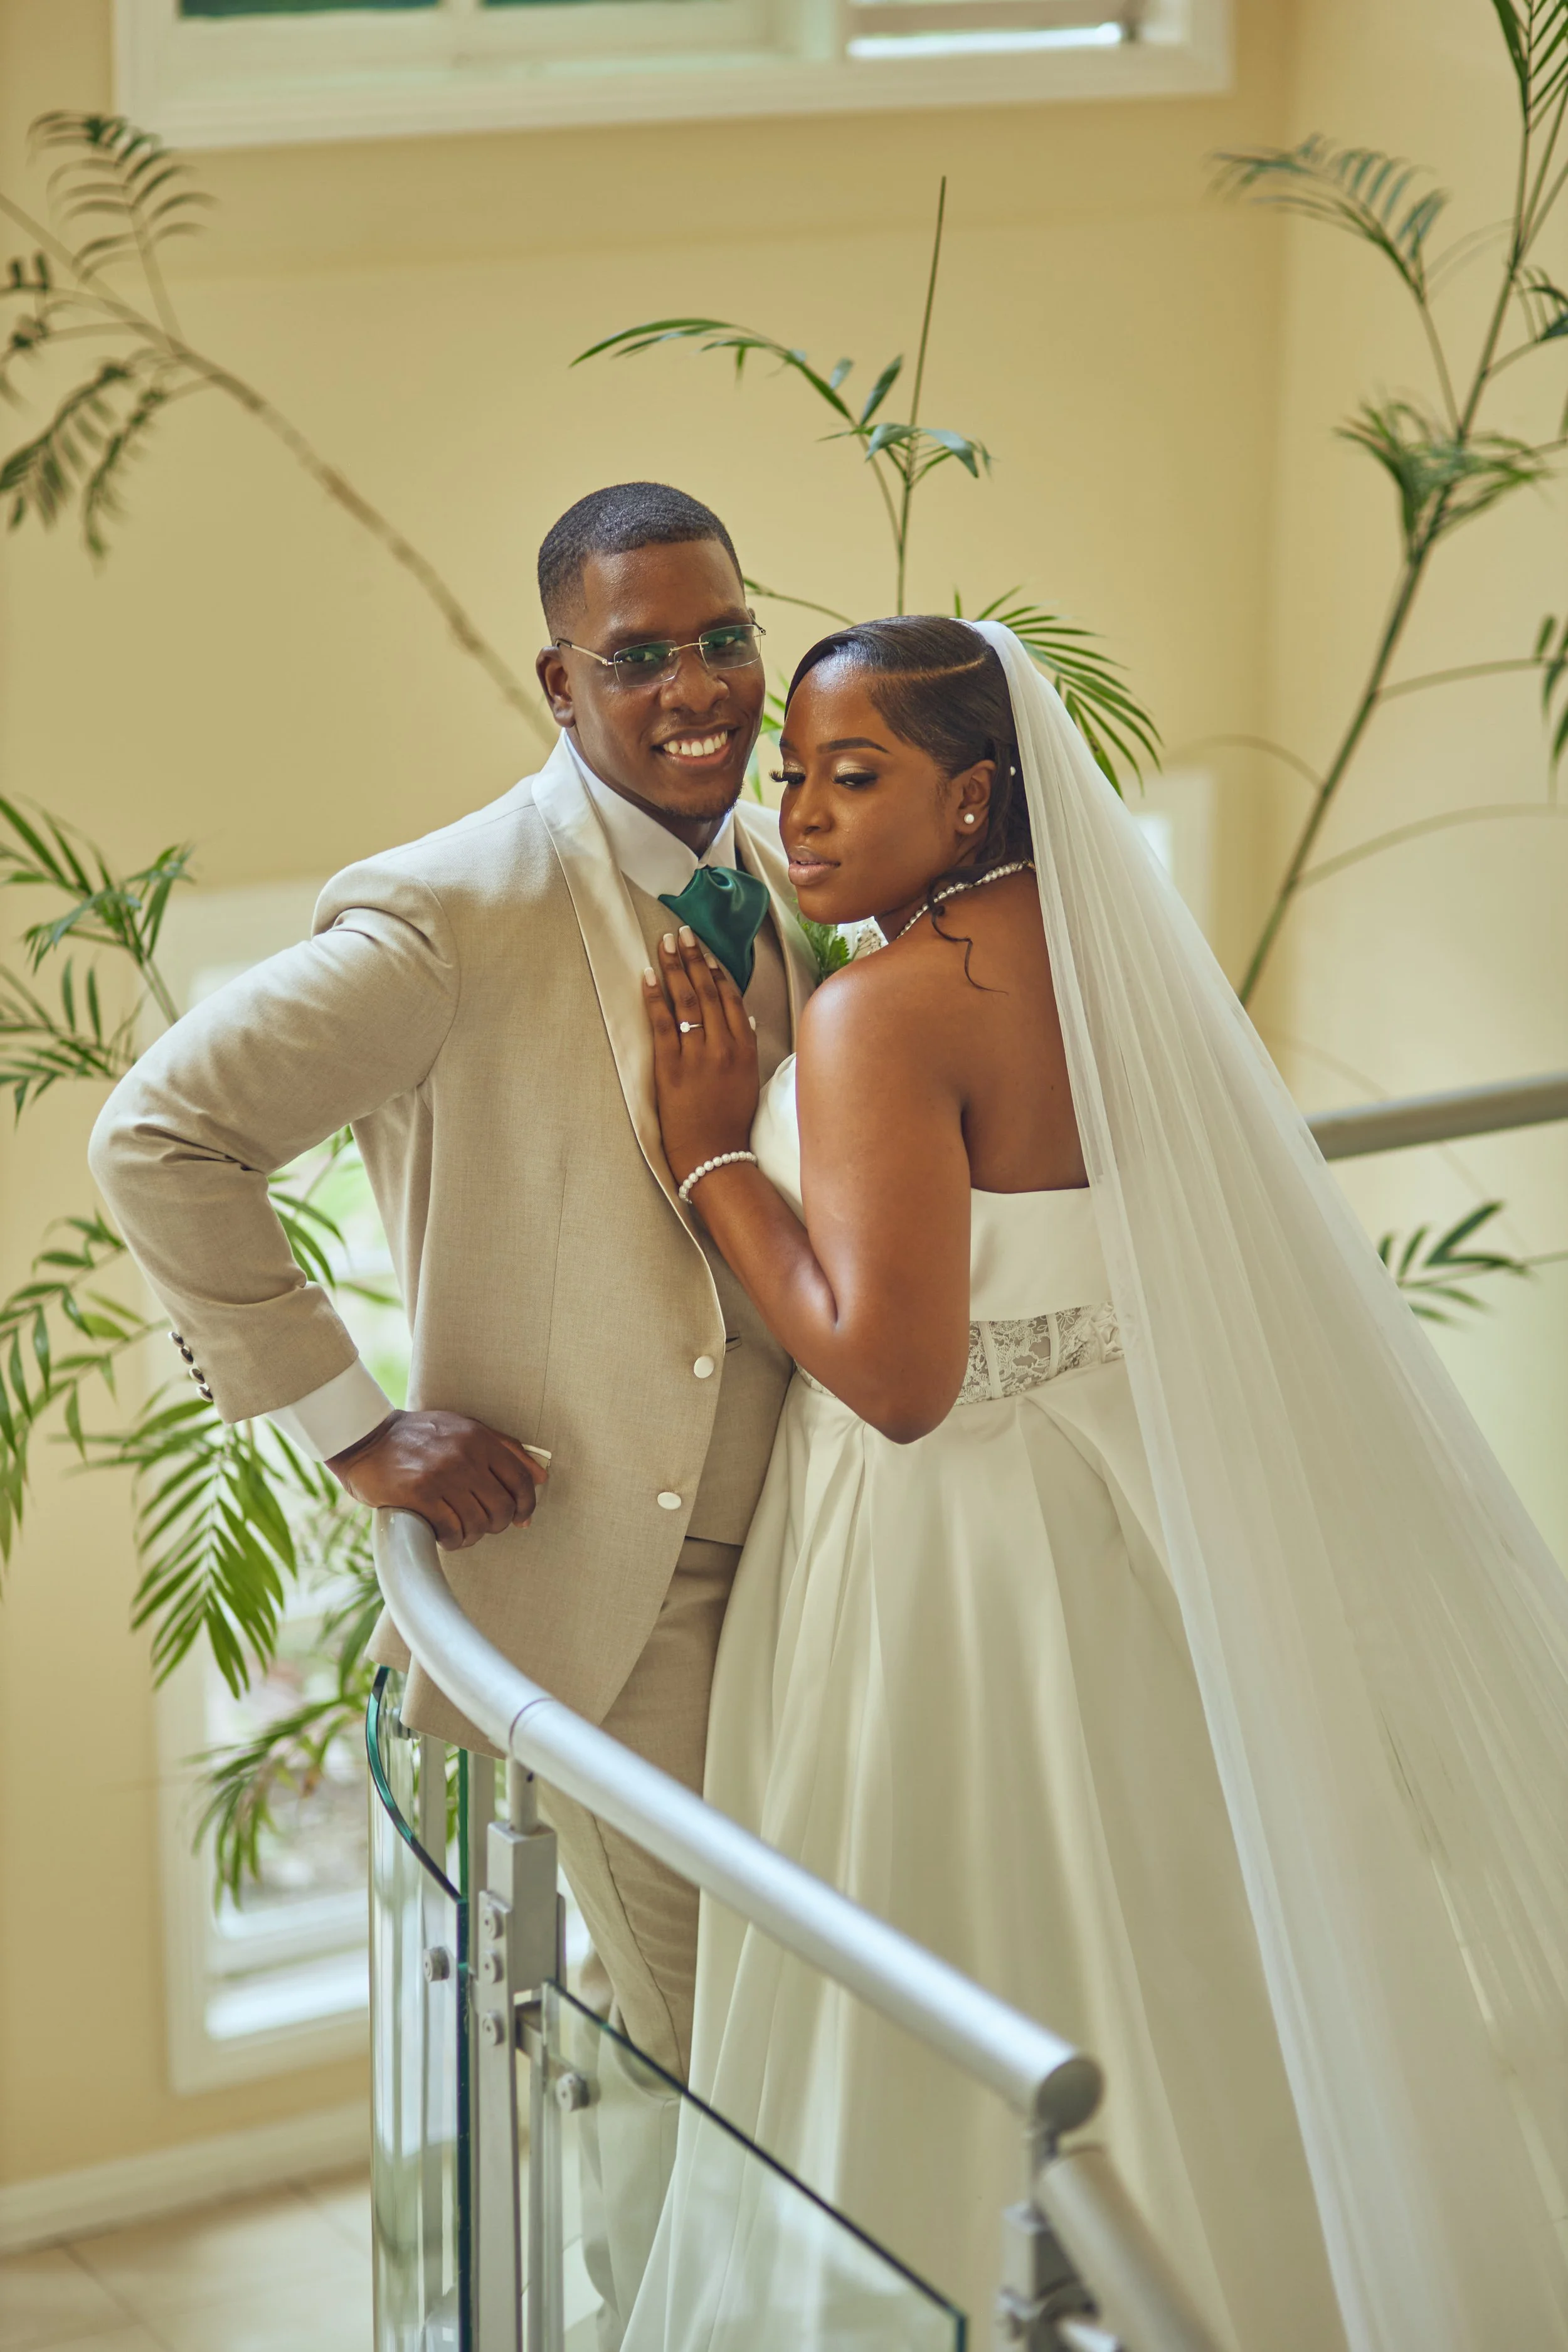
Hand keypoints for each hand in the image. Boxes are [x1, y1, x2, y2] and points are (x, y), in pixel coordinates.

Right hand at [328, 1408, 546, 1550]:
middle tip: (481, 1524)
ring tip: (460, 1532)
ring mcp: (442, 1475)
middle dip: (496, 1524)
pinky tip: (443, 1535)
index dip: (527, 1505)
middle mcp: (465, 1455)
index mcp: (480, 1438)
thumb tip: (542, 1477)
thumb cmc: (418, 1437)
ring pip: (479, 1523)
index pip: (522, 1480)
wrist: (365, 1438)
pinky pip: (452, 1530)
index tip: (521, 1518)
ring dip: (472, 1536)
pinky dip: (452, 1539)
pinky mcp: (420, 1494)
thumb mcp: (464, 1429)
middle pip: (503, 1508)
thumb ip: (505, 1449)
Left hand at [642, 926, 759, 1185]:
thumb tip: (743, 1017)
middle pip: (708, 990)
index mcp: (745, 1048)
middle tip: (684, 933)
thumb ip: (747, 1045)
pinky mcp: (671, 1067)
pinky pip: (661, 1022)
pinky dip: (654, 996)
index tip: (707, 952)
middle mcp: (723, 1046)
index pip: (731, 998)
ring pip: (686, 999)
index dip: (718, 971)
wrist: (713, 1156)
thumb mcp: (749, 1080)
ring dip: (674, 967)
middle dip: (694, 957)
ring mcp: (697, 1055)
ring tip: (667, 943)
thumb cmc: (731, 1122)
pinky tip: (647, 975)